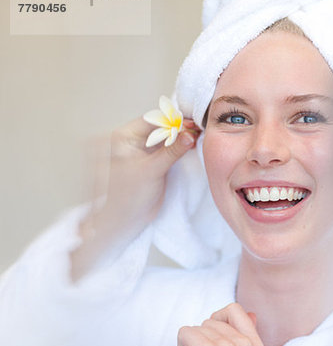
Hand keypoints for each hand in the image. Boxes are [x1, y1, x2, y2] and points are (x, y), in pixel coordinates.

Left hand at [70, 117, 200, 280]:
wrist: (124, 223)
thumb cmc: (126, 199)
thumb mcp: (151, 171)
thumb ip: (172, 151)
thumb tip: (189, 134)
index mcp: (121, 138)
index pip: (151, 121)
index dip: (172, 121)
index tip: (192, 123)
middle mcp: (130, 141)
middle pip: (159, 127)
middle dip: (178, 128)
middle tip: (197, 129)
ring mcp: (141, 151)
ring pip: (164, 137)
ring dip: (180, 137)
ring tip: (196, 136)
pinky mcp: (151, 161)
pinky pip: (167, 148)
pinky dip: (179, 147)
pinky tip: (190, 145)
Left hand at [178, 303, 263, 345]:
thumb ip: (247, 337)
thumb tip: (252, 315)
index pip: (235, 309)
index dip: (219, 319)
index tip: (215, 339)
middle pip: (213, 320)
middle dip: (205, 337)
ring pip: (199, 327)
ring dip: (194, 343)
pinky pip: (185, 332)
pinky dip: (182, 344)